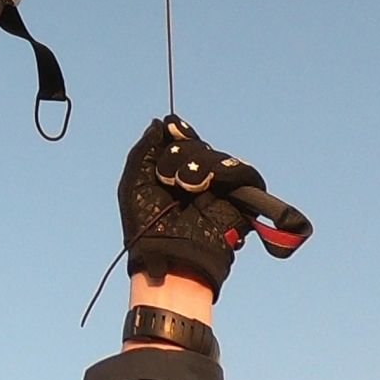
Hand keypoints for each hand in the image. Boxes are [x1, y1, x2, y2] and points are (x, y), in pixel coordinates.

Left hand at [115, 115, 271, 295]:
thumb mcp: (134, 181)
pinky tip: (211, 181)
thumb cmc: (147, 227)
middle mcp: (197, 178)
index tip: (172, 129)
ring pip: (219, 157)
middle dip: (181, 154)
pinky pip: (246, 174)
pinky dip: (230, 171)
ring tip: (186, 187)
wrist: (169, 256)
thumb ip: (145, 149)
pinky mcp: (241, 202)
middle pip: (199, 145)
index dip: (179, 130)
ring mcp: (220, 189)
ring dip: (199, 165)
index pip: (184, 139)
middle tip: (168, 178)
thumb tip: (161, 122)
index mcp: (172, 171)